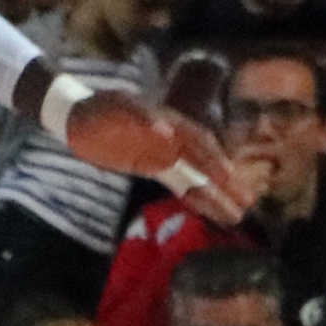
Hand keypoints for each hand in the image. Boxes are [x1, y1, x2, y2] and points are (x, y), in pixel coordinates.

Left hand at [64, 90, 251, 224]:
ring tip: (236, 215)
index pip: (197, 142)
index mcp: (168, 123)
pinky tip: (209, 210)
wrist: (78, 118)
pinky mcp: (155, 167)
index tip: (227, 177)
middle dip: (225, 184)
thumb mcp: (116, 110)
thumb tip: (167, 131)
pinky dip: (195, 197)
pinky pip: (180, 183)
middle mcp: (173, 140)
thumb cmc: (98, 112)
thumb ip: (141, 119)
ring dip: (215, 195)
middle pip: (204, 163)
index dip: (212, 158)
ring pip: (195, 176)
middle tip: (247, 203)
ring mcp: (165, 154)